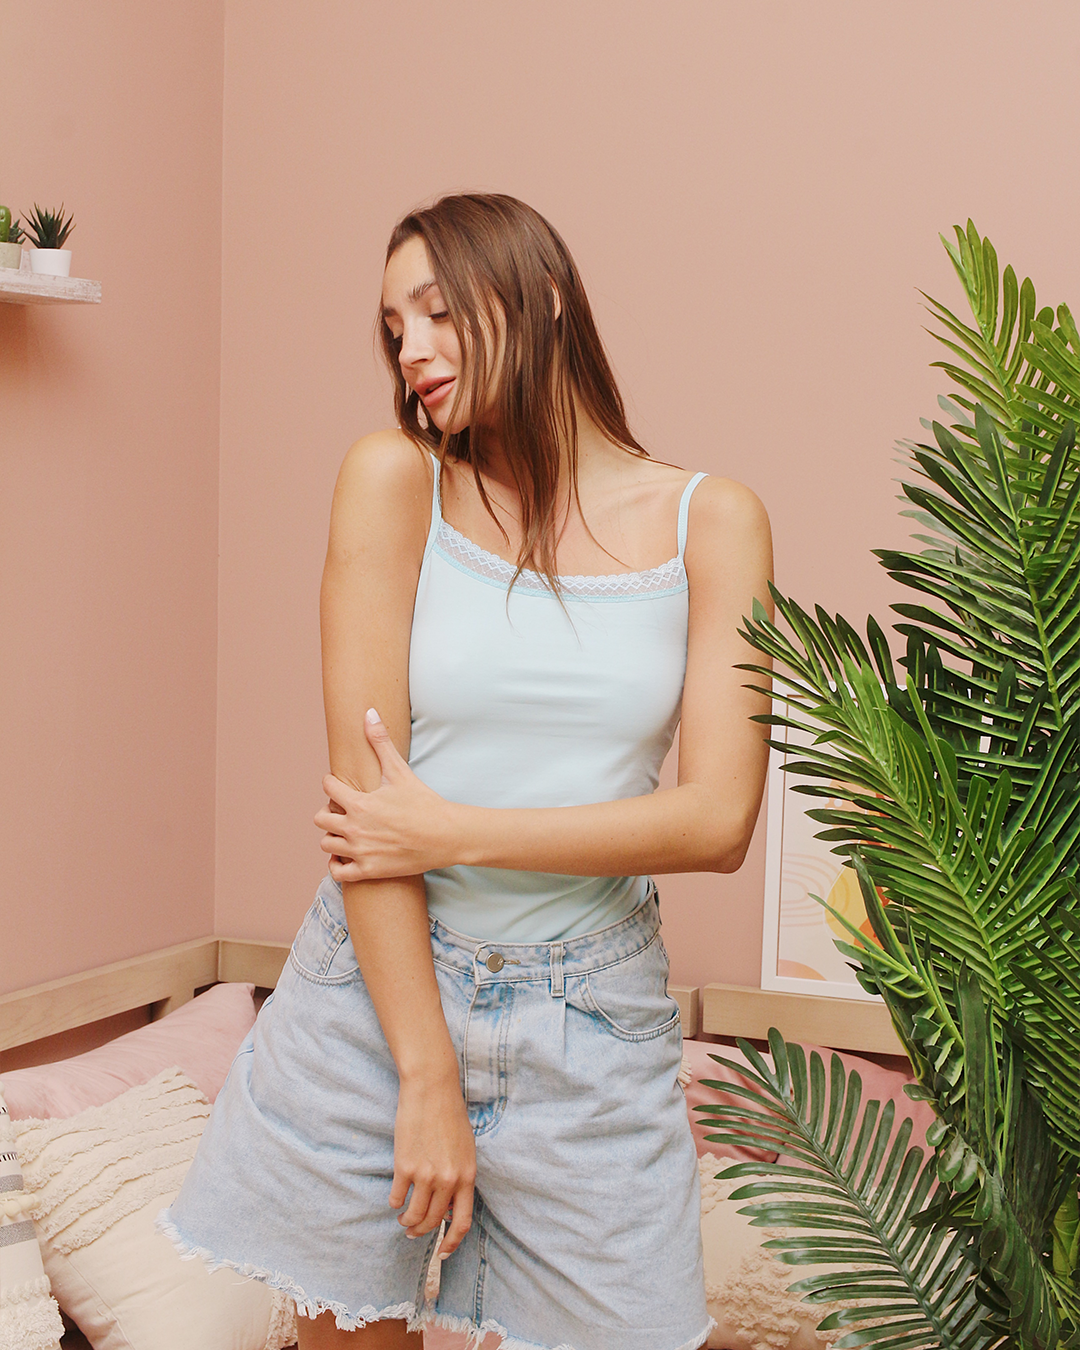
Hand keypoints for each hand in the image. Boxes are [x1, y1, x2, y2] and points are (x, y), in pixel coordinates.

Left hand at [315, 708, 459, 879]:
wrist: (445, 836)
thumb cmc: (423, 802)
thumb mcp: (400, 771)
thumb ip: (381, 742)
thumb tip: (369, 712)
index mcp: (359, 803)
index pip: (328, 788)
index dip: (332, 783)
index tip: (341, 785)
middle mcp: (354, 828)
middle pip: (320, 818)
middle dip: (328, 811)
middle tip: (343, 809)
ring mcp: (360, 852)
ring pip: (326, 844)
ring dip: (333, 836)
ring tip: (347, 830)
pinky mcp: (368, 871)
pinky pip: (337, 872)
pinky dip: (337, 864)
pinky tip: (347, 854)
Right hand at [390, 1072, 475, 1254]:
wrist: (432, 1089)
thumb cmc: (450, 1115)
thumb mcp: (465, 1149)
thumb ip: (460, 1177)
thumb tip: (449, 1206)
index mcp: (467, 1176)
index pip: (462, 1222)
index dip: (452, 1243)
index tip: (443, 1252)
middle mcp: (448, 1179)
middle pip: (433, 1222)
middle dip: (422, 1231)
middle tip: (413, 1232)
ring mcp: (426, 1174)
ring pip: (414, 1215)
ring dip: (407, 1221)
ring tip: (403, 1218)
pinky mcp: (404, 1166)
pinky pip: (397, 1198)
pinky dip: (395, 1202)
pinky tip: (396, 1198)